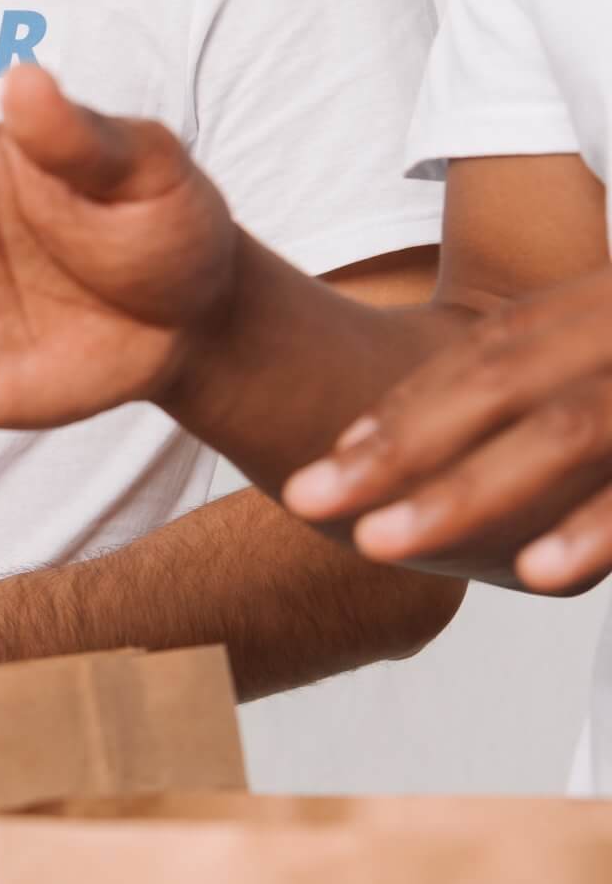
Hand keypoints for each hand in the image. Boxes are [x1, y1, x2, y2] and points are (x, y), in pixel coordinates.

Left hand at [282, 271, 611, 593]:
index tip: (327, 462)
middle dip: (400, 449)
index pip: (489, 351)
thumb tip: (414, 437)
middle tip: (303, 502)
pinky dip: (592, 531)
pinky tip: (533, 574)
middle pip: (501, 382)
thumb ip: (552, 369)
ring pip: (565, 431)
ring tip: (373, 544)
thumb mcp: (610, 351)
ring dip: (465, 493)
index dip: (405, 406)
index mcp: (602, 309)